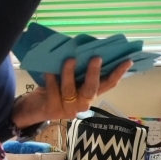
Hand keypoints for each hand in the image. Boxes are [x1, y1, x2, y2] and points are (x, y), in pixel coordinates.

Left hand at [14, 56, 132, 125]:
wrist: (33, 109)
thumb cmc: (53, 90)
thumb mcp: (68, 79)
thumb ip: (78, 71)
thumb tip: (86, 49)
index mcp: (88, 95)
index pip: (107, 85)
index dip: (118, 74)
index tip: (128, 61)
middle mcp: (82, 104)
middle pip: (92, 89)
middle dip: (94, 73)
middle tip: (96, 58)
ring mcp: (68, 109)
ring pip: (71, 91)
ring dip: (70, 74)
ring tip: (70, 59)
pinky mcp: (53, 110)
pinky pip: (54, 92)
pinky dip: (51, 80)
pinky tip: (48, 71)